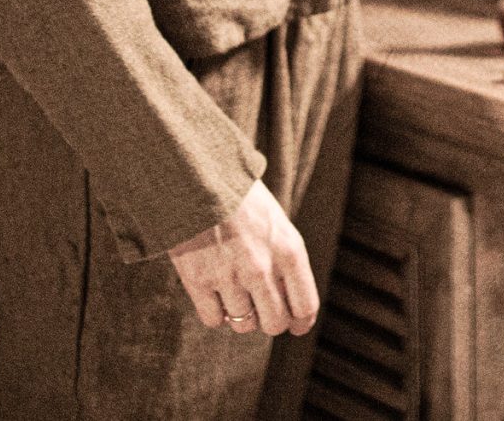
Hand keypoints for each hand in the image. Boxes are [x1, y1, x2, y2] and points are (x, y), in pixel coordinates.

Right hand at [167, 179, 318, 335]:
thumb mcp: (278, 225)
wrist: (199, 178)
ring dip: (241, 314)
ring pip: (243, 325)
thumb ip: (288, 264)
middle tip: (262, 307)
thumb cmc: (242, 201)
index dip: (302, 322)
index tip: (296, 325)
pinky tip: (215, 292)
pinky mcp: (198, 281)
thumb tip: (294, 311)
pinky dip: (215, 312)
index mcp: (289, 250)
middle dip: (270, 320)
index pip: (305, 307)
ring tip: (235, 290)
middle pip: (274, 324)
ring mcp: (229, 277)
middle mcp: (262, 268)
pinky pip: (213, 320)